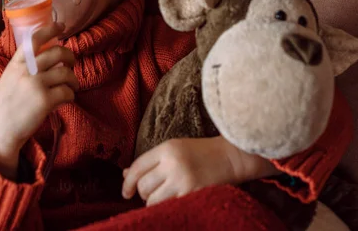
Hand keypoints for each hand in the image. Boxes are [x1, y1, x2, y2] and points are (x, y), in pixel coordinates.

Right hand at [0, 22, 78, 179]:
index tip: (61, 26)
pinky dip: (71, 95)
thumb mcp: (9, 79)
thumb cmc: (4, 106)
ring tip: (72, 86)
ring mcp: (36, 85)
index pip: (34, 39)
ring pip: (66, 72)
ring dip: (74, 79)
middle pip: (57, 52)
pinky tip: (66, 99)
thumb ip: (24, 67)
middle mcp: (26, 71)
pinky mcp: (45, 101)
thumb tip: (46, 57)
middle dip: (70, 57)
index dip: (51, 29)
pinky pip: (67, 92)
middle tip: (72, 64)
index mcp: (16, 63)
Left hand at [122, 137, 279, 205]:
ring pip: (153, 201)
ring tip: (165, 198)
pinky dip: (167, 208)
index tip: (126, 192)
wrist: (231, 157)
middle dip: (143, 193)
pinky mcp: (193, 194)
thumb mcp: (174, 149)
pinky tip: (174, 203)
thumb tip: (125, 175)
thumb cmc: (200, 153)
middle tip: (153, 193)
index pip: (137, 167)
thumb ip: (151, 162)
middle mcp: (172, 163)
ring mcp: (183, 180)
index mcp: (166, 149)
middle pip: (143, 186)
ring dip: (154, 203)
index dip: (127, 183)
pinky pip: (169, 207)